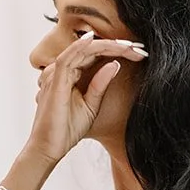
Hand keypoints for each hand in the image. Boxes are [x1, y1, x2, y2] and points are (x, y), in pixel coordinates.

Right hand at [26, 31, 146, 167]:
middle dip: (117, 47)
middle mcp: (61, 70)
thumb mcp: (91, 104)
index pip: (94, 55)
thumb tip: (115, 64)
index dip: (117, 51)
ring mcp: (55, 74)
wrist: (49, 148)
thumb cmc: (66, 130)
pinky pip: (67, 58)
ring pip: (83, 50)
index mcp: (70, 75)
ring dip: (107, 45)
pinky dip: (80, 47)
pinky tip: (95, 41)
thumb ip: (100, 84)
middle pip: (91, 50)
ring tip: (129, 46)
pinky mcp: (54, 81)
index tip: (139, 53)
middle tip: (140, 48)